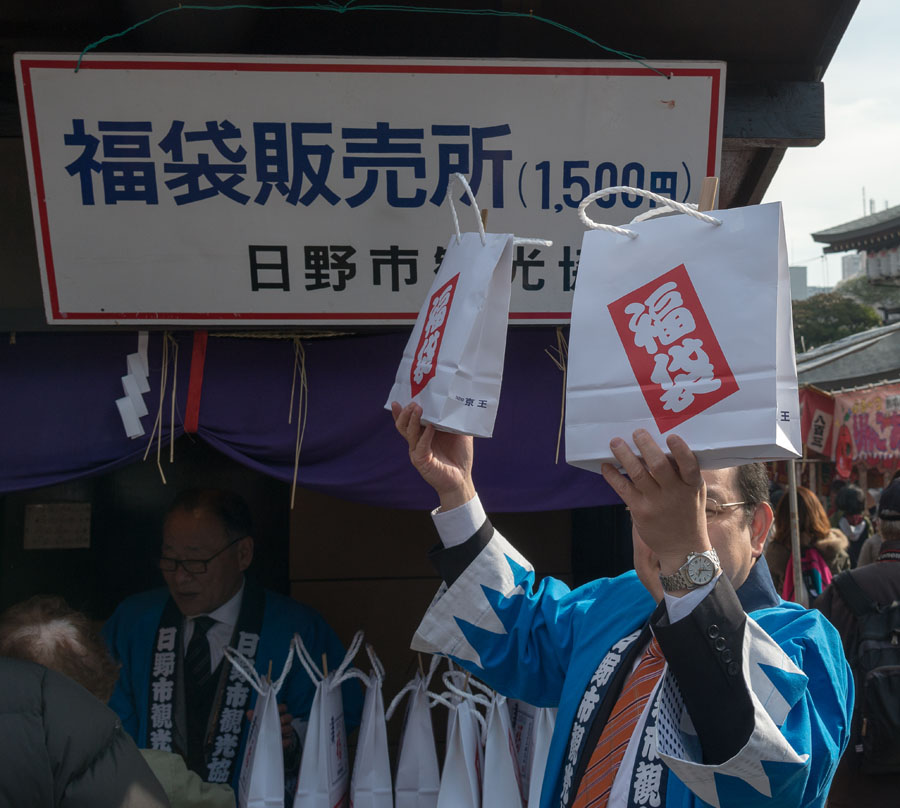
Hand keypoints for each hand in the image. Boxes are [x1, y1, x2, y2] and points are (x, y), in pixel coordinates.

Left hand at [245, 703, 295, 748]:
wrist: (266, 742)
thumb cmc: (263, 728)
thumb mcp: (258, 722)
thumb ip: (254, 717)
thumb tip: (249, 713)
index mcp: (277, 715)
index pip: (283, 708)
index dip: (282, 708)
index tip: (279, 709)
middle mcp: (284, 722)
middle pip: (289, 717)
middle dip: (285, 718)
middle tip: (280, 721)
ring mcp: (286, 731)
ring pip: (290, 728)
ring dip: (285, 729)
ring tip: (280, 732)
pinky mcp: (287, 741)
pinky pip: (289, 740)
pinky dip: (286, 741)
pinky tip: (282, 742)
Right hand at [391, 401, 474, 510]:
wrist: (462, 478)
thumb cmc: (459, 456)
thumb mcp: (459, 433)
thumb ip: (455, 420)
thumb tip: (459, 402)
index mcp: (423, 434)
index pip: (408, 420)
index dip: (402, 410)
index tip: (400, 398)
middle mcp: (417, 442)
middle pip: (403, 425)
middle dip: (405, 413)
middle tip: (412, 402)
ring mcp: (417, 451)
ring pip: (408, 433)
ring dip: (412, 420)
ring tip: (418, 409)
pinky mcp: (421, 460)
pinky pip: (420, 446)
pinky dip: (425, 435)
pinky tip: (431, 427)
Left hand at [600, 430, 709, 577]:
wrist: (683, 549)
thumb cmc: (688, 514)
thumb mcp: (695, 494)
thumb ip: (684, 474)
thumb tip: (665, 446)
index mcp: (692, 486)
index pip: (689, 466)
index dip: (680, 451)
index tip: (671, 436)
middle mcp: (675, 493)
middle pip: (659, 466)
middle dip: (646, 447)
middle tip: (637, 432)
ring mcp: (656, 503)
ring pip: (638, 474)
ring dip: (625, 456)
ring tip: (615, 442)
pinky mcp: (640, 511)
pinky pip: (623, 489)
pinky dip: (613, 476)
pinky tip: (606, 466)